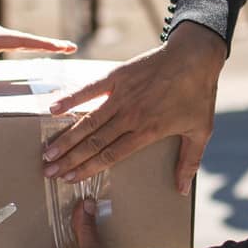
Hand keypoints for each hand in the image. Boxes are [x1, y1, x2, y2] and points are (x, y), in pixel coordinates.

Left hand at [0, 20, 75, 74]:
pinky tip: (44, 49)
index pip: (19, 41)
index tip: (59, 46)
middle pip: (28, 38)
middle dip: (50, 43)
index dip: (40, 44)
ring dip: (44, 43)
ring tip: (65, 49)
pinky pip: (18, 41)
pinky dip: (33, 44)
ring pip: (24, 39)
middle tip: (72, 48)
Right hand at [43, 22, 225, 193]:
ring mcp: (122, 96)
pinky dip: (71, 98)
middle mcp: (130, 117)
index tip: (70, 179)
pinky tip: (53, 109)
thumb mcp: (200, 131)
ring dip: (66, 138)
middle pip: (93, 143)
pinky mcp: (118, 76)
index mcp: (147, 132)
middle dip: (69, 160)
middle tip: (48, 172)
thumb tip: (181, 190)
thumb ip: (189, 162)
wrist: (195, 57)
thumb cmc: (198, 95)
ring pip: (87, 122)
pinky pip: (89, 89)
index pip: (110, 156)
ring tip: (47, 152)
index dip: (88, 169)